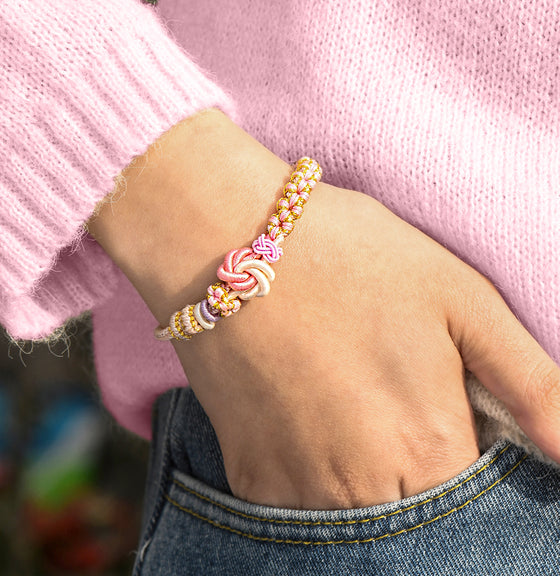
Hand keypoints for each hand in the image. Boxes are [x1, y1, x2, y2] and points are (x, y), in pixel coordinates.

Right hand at [88, 109, 559, 508]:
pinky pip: (298, 504)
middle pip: (415, 514)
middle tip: (385, 393)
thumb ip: (530, 382)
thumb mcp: (456, 296)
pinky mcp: (249, 475)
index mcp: (430, 444)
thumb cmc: (347, 255)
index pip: (477, 502)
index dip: (468, 455)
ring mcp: (298, 488)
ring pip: (357, 516)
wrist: (226, 240)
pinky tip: (305, 412)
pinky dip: (312, 472)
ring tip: (345, 398)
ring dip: (365, 475)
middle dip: (415, 466)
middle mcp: (365, 487)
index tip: (444, 412)